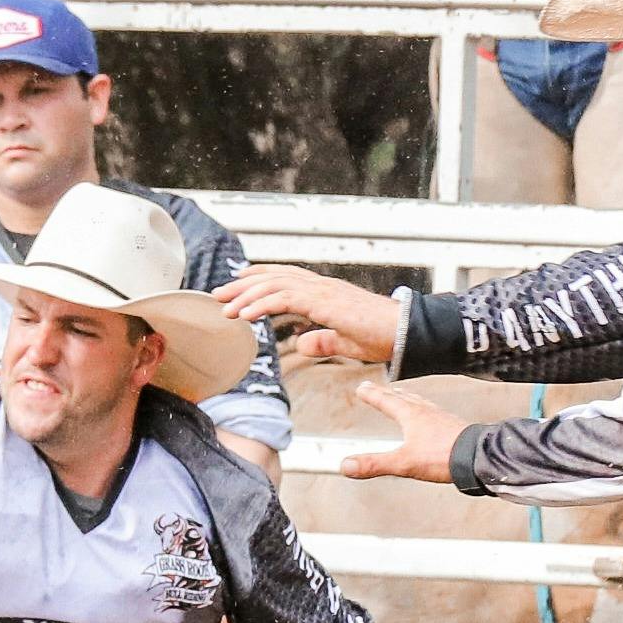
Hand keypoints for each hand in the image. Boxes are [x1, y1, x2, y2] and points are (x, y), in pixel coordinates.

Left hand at [216, 266, 400, 368]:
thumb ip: (323, 340)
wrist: (404, 332)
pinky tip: (244, 315)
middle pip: (274, 277)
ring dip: (246, 296)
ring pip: (274, 285)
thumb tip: (303, 344)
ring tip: (224, 307)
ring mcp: (322, 292)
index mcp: (325, 293)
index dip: (260, 278)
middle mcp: (321, 287)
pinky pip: (285, 300)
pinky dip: (261, 305)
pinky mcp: (324, 303)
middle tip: (218, 296)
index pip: (286, 277)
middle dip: (243, 286)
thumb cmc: (382, 336)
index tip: (237, 284)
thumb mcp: (345, 342)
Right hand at [338, 379, 468, 484]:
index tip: (361, 388)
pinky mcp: (453, 427)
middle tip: (377, 388)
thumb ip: (374, 464)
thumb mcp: (404, 463)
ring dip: (407, 399)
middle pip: (402, 398)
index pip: (386, 401)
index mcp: (412, 416)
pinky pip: (433, 413)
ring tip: (402, 397)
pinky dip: (424, 410)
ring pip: (419, 403)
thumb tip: (346, 465)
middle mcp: (426, 412)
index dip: (372, 395)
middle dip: (387, 393)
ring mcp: (441, 418)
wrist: (478, 458)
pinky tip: (429, 419)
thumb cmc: (443, 457)